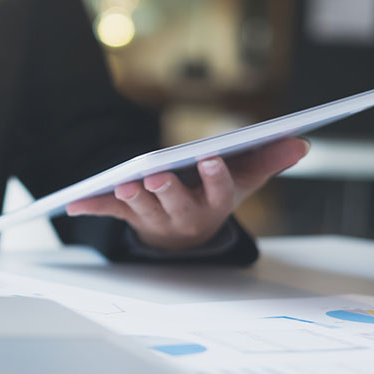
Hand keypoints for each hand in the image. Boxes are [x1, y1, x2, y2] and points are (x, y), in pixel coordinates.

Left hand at [65, 137, 309, 251]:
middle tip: (158, 176)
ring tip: (127, 184)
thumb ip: (268, 159)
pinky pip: (110, 212)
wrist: (185, 233)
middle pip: (175, 204)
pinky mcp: (129, 216)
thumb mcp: (243, 178)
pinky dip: (92, 207)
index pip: (218, 191)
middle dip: (167, 190)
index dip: (215, 177)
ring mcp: (154, 218)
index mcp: (213, 203)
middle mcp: (183, 215)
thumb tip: (300, 141)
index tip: (212, 158)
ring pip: (143, 210)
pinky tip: (73, 204)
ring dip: (134, 198)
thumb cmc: (214, 194)